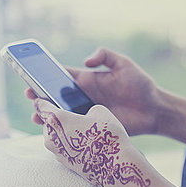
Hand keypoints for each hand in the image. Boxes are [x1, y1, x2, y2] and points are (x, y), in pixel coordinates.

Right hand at [27, 48, 162, 135]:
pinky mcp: (92, 128)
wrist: (154, 110)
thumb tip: (86, 61)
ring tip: (38, 116)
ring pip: (60, 114)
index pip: (60, 77)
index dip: (44, 76)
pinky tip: (53, 131)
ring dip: (46, 115)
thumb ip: (105, 56)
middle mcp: (83, 96)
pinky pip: (72, 129)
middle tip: (31, 97)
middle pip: (54, 97)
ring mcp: (86, 113)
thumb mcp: (124, 64)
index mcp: (87, 80)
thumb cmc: (140, 84)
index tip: (30, 76)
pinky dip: (61, 130)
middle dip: (40, 96)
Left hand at [34, 99, 153, 186]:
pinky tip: (85, 142)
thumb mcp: (99, 111)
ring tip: (81, 128)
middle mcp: (51, 136)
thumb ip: (86, 109)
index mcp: (56, 119)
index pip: (41, 106)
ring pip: (54, 136)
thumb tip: (85, 116)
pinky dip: (69, 143)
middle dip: (56, 118)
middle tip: (70, 113)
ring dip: (63, 131)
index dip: (41, 100)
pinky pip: (62, 147)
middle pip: (47, 122)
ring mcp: (56, 152)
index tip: (40, 98)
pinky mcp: (64, 163)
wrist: (114, 165)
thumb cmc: (106, 135)